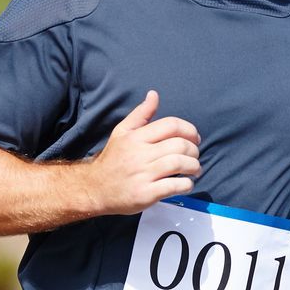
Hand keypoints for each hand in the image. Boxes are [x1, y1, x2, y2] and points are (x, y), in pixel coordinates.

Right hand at [89, 90, 201, 215]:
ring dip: (194, 167)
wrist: (95, 189)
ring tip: (195, 170)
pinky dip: (186, 185)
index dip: (190, 130)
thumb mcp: (122, 132)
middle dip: (194, 150)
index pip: (171, 125)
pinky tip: (186, 184)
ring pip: (179, 164)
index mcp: (136, 137)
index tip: (195, 139)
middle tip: (194, 156)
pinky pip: (174, 186)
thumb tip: (154, 94)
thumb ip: (140, 114)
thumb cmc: (113, 159)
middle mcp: (139, 154)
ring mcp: (142, 175)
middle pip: (179, 145)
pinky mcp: (145, 194)